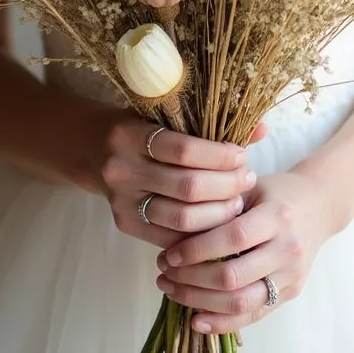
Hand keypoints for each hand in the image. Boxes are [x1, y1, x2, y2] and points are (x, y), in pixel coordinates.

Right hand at [99, 116, 267, 248]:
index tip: (243, 156)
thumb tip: (262, 128)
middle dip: (226, 186)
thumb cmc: (139, 126)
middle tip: (247, 181)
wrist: (91, 148)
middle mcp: (121, 169)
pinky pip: (171, 237)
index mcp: (130, 134)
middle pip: (188, 188)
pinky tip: (218, 224)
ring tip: (237, 202)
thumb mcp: (165, 115)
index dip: (220, 156)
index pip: (185, 151)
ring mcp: (120, 201)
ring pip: (182, 218)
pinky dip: (199, 234)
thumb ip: (211, 123)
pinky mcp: (124, 224)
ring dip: (218, 214)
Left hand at [154, 169, 333, 332]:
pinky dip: (222, 323)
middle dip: (190, 279)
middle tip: (162, 273)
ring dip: (199, 302)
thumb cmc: (276, 193)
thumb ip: (221, 206)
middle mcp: (288, 249)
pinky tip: (195, 320)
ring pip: (241, 302)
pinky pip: (253, 315)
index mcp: (278, 217)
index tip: (168, 254)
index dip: (196, 250)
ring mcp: (292, 276)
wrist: (320, 206)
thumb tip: (174, 231)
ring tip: (172, 291)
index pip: (232, 239)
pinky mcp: (290, 294)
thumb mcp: (251, 187)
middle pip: (233, 276)